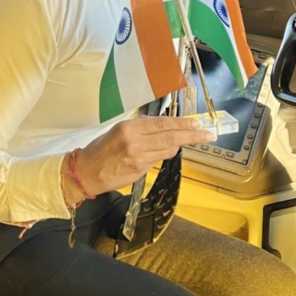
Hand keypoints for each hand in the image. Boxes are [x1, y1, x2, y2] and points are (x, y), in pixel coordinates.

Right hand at [71, 116, 216, 196]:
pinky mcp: (140, 171)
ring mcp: (139, 158)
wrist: (87, 172)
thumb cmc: (101, 149)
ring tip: (187, 140)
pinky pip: (159, 160)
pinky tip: (163, 151)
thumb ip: (141, 127)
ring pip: (168, 150)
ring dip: (178, 145)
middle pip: (171, 137)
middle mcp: (135, 142)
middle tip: (207, 133)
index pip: (163, 124)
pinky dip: (164, 154)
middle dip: (192, 135)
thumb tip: (163, 125)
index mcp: (130, 128)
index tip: (197, 124)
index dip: (183, 124)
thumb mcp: (119, 129)